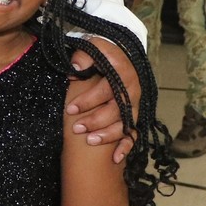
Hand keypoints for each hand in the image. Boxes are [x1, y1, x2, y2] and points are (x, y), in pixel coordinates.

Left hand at [67, 40, 140, 162]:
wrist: (120, 57)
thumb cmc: (102, 54)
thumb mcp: (93, 46)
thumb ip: (84, 55)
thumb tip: (75, 69)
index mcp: (123, 74)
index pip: (107, 90)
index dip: (89, 100)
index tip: (70, 109)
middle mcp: (132, 91)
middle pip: (117, 110)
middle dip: (96, 121)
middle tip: (76, 128)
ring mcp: (134, 106)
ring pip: (126, 125)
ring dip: (108, 135)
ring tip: (90, 141)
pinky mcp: (133, 116)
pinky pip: (134, 135)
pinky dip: (125, 147)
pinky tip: (115, 159)